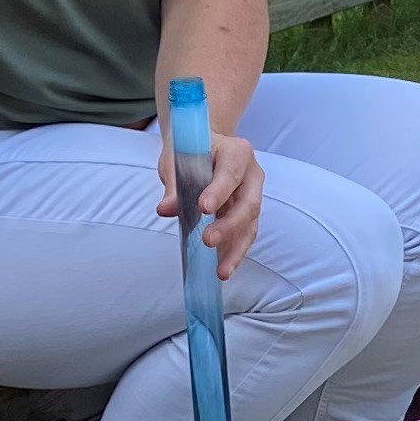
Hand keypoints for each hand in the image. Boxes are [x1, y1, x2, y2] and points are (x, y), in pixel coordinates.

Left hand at [155, 124, 262, 276]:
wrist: (203, 148)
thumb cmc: (190, 150)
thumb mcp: (176, 159)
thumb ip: (174, 183)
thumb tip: (166, 209)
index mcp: (237, 152)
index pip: (230, 173)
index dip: (219, 191)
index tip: (203, 208)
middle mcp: (252, 175)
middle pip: (248, 204)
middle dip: (229, 226)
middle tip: (208, 241)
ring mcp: (253, 196)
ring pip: (250, 225)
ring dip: (236, 250)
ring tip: (221, 271)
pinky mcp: (247, 215)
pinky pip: (244, 236)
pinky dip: (233, 253)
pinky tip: (223, 270)